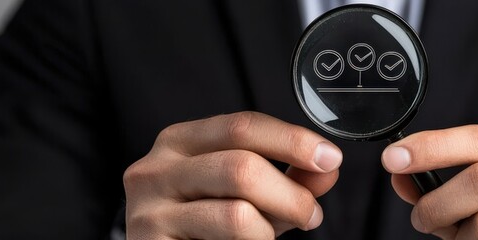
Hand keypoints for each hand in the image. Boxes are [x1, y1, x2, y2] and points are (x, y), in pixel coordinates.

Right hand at [123, 111, 342, 238]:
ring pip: (236, 213)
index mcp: (180, 141)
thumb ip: (288, 178)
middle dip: (291, 194)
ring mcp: (148, 209)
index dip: (292, 140)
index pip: (242, 126)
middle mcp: (156, 168)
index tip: (329, 158)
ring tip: (271, 236)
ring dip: (270, 229)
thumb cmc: (203, 227)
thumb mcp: (250, 196)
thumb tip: (328, 167)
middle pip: (242, 166)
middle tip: (310, 214)